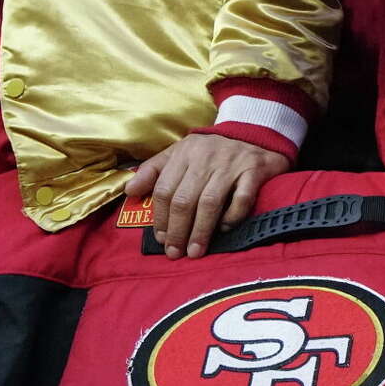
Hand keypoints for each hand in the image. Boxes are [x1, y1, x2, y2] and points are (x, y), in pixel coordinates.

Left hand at [124, 133, 287, 258]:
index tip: (161, 239)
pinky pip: (242, 198)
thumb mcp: (179, 153)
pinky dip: (231, 216)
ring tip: (195, 251)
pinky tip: (224, 229)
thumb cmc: (210, 150)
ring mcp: (231, 163)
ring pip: (210, 202)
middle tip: (175, 252)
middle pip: (185, 199)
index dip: (160, 218)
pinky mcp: (254, 170)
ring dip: (200, 231)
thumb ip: (153, 171)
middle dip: (177, 230)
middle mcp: (206, 157)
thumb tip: (130, 191)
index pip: (165, 190)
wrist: (253, 133)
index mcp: (184, 153)